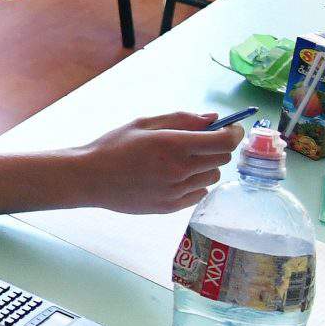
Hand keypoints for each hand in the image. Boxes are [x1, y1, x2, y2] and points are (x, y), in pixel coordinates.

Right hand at [77, 112, 241, 214]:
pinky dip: (194, 183)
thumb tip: (212, 118)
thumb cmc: (113, 146)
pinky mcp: (172, 206)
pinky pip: (199, 193)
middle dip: (216, 147)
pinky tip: (174, 176)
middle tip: (198, 142)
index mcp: (172, 144)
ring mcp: (177, 191)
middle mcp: (179, 169)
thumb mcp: (143, 124)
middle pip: (221, 159)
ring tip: (181, 161)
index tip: (231, 127)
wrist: (90, 178)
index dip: (234, 133)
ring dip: (205, 166)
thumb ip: (181, 119)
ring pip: (212, 177)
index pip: (223, 141)